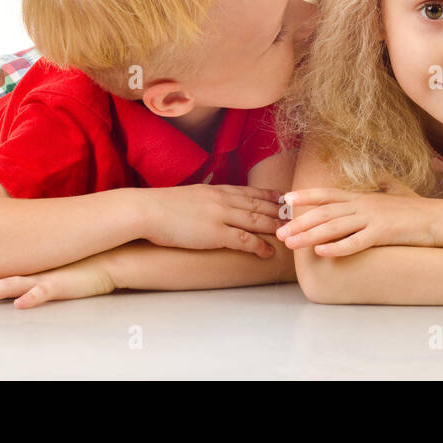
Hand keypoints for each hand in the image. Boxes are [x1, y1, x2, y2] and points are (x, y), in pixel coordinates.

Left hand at [0, 253, 116, 308]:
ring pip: (11, 285)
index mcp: (25, 271)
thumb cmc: (78, 266)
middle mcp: (29, 273)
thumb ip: (32, 275)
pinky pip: (44, 291)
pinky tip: (20, 304)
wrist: (106, 259)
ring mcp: (44, 278)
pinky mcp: (61, 284)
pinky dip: (32, 297)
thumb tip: (14, 285)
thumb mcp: (50, 270)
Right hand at [144, 184, 283, 257]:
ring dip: (275, 227)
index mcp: (216, 190)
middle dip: (279, 211)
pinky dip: (259, 246)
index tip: (282, 198)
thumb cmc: (161, 206)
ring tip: (289, 233)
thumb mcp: (188, 195)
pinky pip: (244, 240)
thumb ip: (203, 199)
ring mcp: (221, 216)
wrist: (147, 210)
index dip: (268, 195)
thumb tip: (207, 204)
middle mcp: (223, 200)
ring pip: (257, 220)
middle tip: (295, 215)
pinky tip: (269, 252)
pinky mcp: (215, 234)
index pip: (249, 191)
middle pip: (258, 205)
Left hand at [276, 186, 436, 255]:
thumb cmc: (416, 208)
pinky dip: (337, 247)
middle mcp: (363, 205)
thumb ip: (382, 185)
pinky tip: (321, 252)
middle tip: (279, 233)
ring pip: (334, 227)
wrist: (439, 218)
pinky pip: (356, 242)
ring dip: (310, 236)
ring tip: (291, 244)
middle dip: (299, 223)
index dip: (306, 196)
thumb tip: (378, 175)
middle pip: (324, 212)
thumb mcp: (394, 192)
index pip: (328, 194)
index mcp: (362, 197)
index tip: (286, 200)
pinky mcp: (383, 233)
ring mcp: (372, 218)